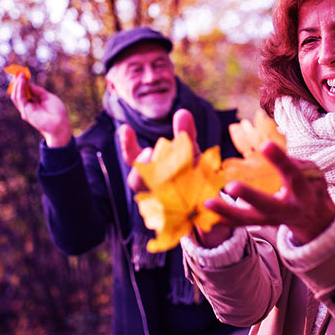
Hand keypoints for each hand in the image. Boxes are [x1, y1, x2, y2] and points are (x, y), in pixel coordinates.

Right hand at [8, 73, 71, 146]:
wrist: (61, 125)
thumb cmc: (57, 112)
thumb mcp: (48, 97)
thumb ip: (37, 91)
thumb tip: (29, 83)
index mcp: (33, 103)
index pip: (24, 91)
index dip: (22, 82)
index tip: (22, 73)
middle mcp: (28, 106)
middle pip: (18, 93)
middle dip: (17, 82)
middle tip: (19, 72)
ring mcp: (26, 110)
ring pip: (16, 95)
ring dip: (17, 84)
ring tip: (20, 75)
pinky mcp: (25, 112)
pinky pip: (20, 98)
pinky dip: (20, 89)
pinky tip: (22, 81)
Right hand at [118, 109, 234, 247]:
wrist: (209, 207)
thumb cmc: (194, 175)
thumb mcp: (192, 153)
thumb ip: (186, 135)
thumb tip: (182, 112)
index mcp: (150, 172)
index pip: (132, 159)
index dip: (127, 145)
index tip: (125, 128)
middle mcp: (151, 190)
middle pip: (136, 181)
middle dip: (142, 167)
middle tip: (150, 152)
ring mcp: (161, 208)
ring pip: (151, 199)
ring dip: (160, 186)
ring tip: (171, 173)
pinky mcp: (176, 223)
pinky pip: (174, 217)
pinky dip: (182, 208)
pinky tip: (193, 200)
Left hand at [205, 142, 334, 243]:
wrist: (316, 220)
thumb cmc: (311, 188)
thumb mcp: (312, 173)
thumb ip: (295, 163)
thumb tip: (271, 152)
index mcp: (303, 193)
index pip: (293, 174)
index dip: (281, 160)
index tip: (266, 145)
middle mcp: (288, 209)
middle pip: (267, 204)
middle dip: (250, 196)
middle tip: (231, 186)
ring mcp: (272, 220)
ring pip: (248, 219)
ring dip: (227, 211)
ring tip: (207, 203)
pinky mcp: (261, 225)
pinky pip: (240, 224)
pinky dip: (223, 221)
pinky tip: (204, 216)